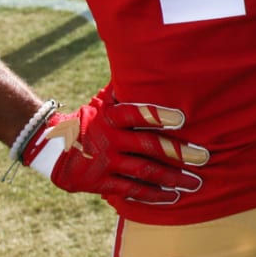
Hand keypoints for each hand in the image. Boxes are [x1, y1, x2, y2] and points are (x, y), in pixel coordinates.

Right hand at [22, 86, 206, 204]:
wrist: (52, 147)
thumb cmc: (90, 118)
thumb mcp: (103, 100)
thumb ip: (126, 87)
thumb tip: (149, 60)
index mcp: (111, 116)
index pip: (136, 113)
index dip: (158, 115)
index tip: (182, 119)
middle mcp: (109, 139)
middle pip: (148, 146)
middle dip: (178, 153)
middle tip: (203, 157)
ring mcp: (105, 162)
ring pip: (143, 171)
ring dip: (171, 178)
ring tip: (194, 182)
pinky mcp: (100, 183)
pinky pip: (131, 190)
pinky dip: (153, 195)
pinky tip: (172, 197)